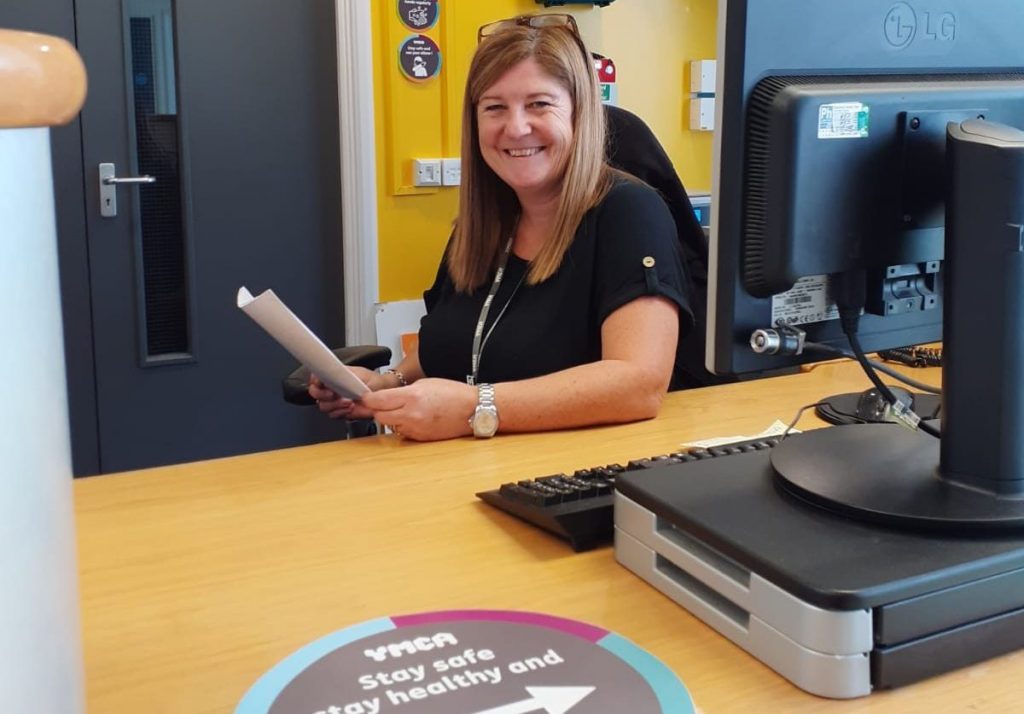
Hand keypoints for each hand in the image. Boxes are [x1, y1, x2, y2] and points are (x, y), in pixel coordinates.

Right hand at [308, 367, 384, 419]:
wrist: (382, 391)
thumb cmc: (371, 380)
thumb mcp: (357, 372)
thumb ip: (342, 373)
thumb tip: (332, 373)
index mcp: (332, 378)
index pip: (315, 379)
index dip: (315, 382)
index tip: (321, 383)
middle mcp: (331, 390)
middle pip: (315, 394)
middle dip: (323, 395)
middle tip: (333, 394)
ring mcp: (335, 402)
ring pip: (324, 406)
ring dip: (335, 405)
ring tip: (348, 401)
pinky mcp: (341, 413)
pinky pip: (334, 415)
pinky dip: (341, 412)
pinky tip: (351, 408)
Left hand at [359, 378, 477, 440]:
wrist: (472, 410)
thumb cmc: (453, 393)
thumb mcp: (425, 383)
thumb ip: (403, 391)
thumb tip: (387, 397)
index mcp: (411, 397)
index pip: (377, 401)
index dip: (367, 399)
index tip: (364, 397)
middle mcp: (411, 415)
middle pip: (378, 416)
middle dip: (377, 409)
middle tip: (381, 403)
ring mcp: (415, 429)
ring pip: (390, 425)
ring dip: (391, 418)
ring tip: (404, 409)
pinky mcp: (420, 438)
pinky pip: (403, 432)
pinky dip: (403, 425)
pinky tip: (414, 417)